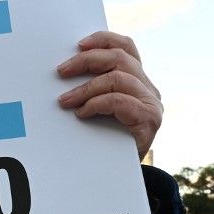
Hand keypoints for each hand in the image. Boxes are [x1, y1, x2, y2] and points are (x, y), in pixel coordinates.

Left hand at [56, 31, 162, 159]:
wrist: (123, 173)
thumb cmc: (106, 137)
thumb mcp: (99, 106)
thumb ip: (93, 87)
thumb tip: (64, 69)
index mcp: (137, 78)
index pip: (126, 47)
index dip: (103, 40)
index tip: (78, 44)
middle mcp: (148, 87)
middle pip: (119, 58)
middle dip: (86, 61)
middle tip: (61, 71)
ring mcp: (152, 103)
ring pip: (118, 79)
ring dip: (86, 88)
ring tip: (65, 100)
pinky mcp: (150, 121)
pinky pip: (121, 102)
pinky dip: (97, 104)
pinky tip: (82, 113)